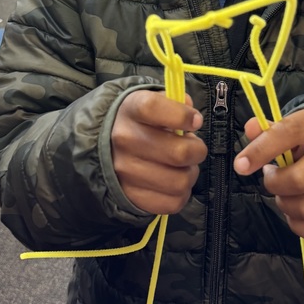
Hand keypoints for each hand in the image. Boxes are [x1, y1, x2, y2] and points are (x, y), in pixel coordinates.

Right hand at [111, 91, 206, 214]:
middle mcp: (124, 139)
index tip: (195, 121)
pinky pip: (173, 202)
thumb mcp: (153, 100)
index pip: (154, 109)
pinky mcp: (131, 196)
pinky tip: (173, 182)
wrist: (107, 146)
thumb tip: (192, 117)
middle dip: (197, 151)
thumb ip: (175, 102)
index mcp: (131, 109)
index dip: (182, 116)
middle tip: (194, 148)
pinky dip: (181, 194)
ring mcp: (125, 171)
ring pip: (180, 181)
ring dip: (189, 174)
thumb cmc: (141, 121)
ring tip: (182, 167)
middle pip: (178, 153)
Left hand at [233, 107, 303, 243]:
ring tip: (286, 194)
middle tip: (272, 177)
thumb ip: (272, 129)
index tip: (241, 165)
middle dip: (274, 184)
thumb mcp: (300, 125)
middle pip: (299, 180)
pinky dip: (300, 227)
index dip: (261, 150)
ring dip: (286, 206)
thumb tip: (251, 128)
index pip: (291, 132)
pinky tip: (297, 213)